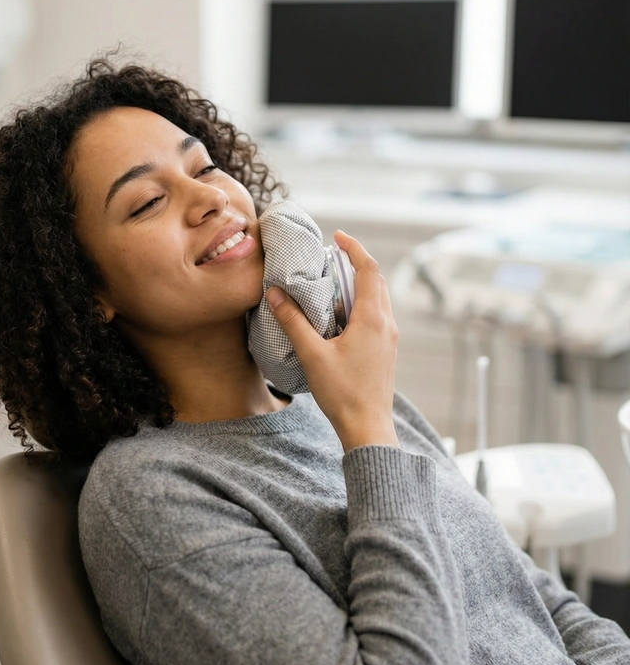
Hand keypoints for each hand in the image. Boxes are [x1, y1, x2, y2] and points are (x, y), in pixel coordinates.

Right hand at [266, 231, 399, 451]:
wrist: (368, 428)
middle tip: (330, 258)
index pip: (369, 269)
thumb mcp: (312, 354)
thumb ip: (293, 322)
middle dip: (355, 265)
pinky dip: (358, 307)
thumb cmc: (342, 393)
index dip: (354, 248)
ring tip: (330, 286)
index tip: (337, 236)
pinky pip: (375, 317)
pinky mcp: (385, 352)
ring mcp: (388, 339)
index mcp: (372, 319)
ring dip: (356, 287)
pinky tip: (337, 319)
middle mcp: (386, 324)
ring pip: (377, 300)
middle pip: (376, 281)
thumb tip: (275, 294)